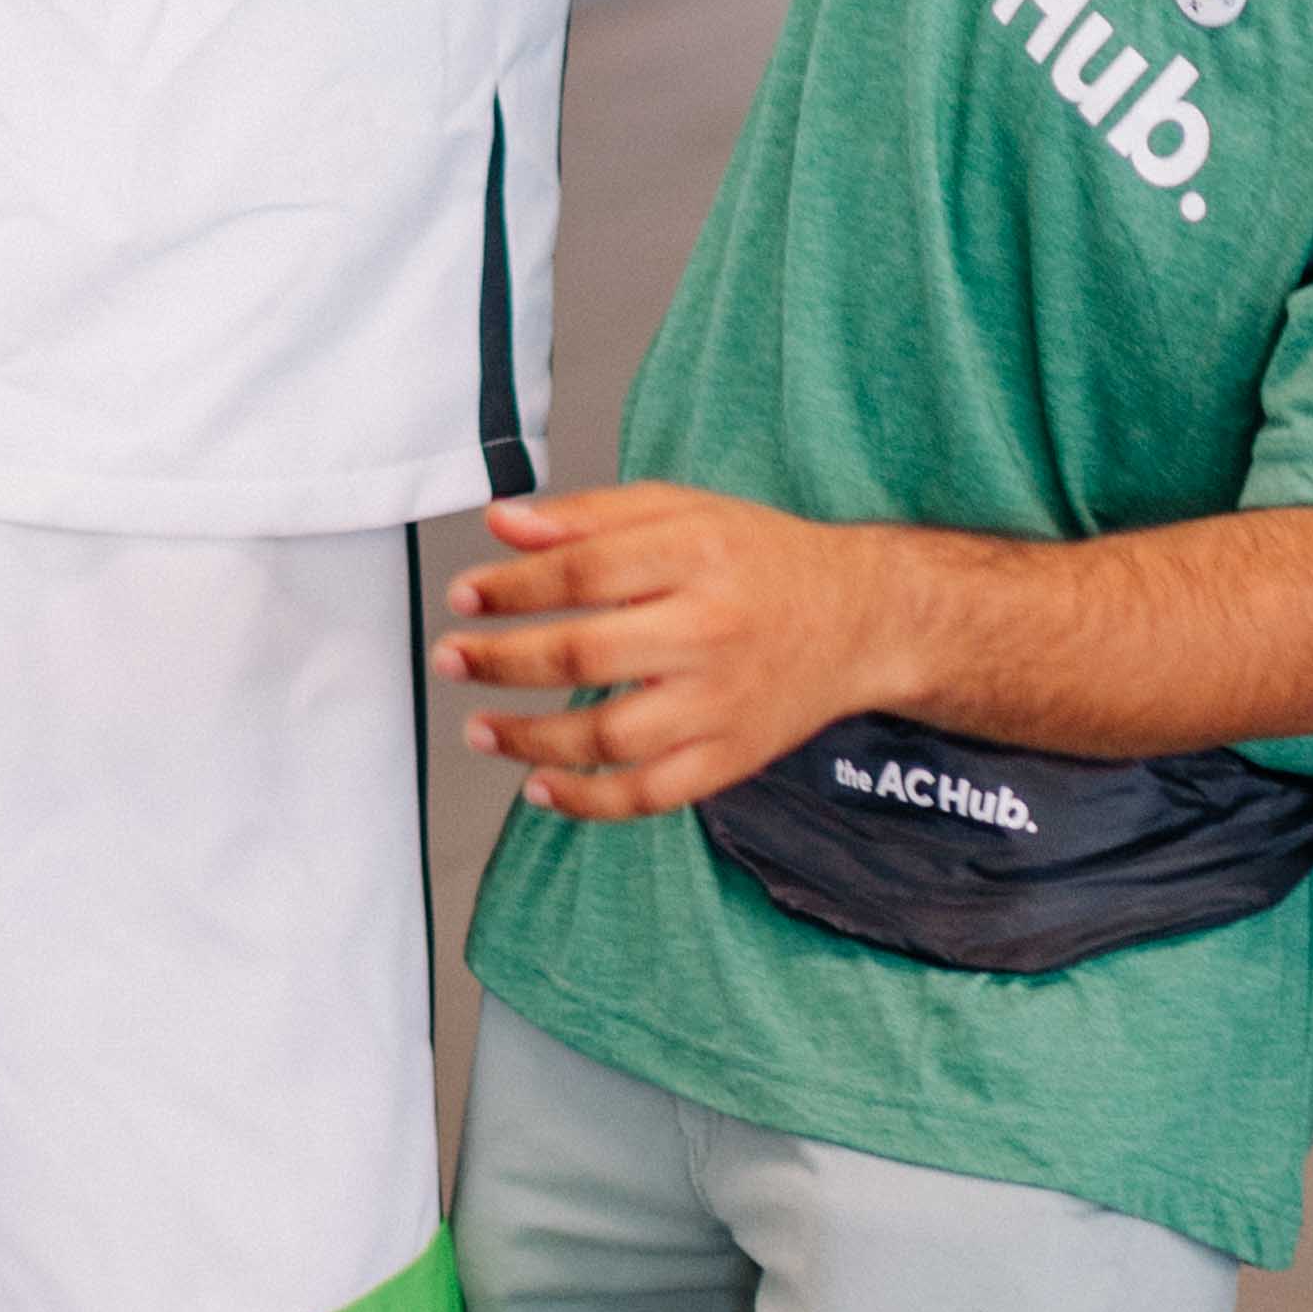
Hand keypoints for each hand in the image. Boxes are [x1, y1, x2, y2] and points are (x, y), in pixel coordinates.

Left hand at [437, 484, 912, 820]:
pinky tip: (538, 787)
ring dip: (529, 739)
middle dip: (501, 660)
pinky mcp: (732, 757)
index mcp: (696, 555)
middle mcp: (710, 630)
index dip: (511, 587)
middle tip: (450, 658)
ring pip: (610, 736)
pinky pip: (650, 794)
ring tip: (479, 728)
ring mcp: (722, 702)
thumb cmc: (757, 558)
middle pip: (586, 653)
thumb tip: (500, 523)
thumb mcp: (680, 510)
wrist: (862, 618)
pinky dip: (588, 801)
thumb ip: (587, 517)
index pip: (583, 572)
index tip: (463, 596)